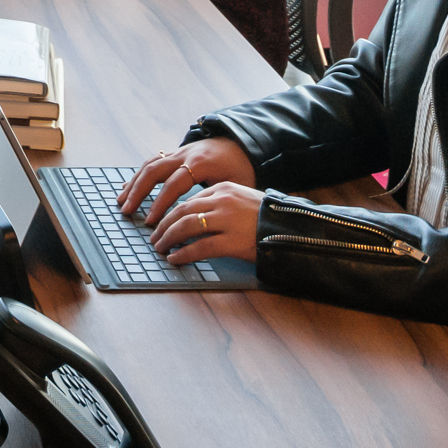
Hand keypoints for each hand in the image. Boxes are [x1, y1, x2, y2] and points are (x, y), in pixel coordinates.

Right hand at [120, 135, 255, 224]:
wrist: (243, 142)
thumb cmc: (242, 169)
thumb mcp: (236, 185)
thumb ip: (216, 201)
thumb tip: (201, 224)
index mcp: (201, 164)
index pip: (174, 184)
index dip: (160, 203)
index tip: (150, 221)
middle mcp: (186, 155)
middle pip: (154, 171)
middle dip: (138, 192)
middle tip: (127, 211)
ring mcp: (179, 152)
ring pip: (150, 165)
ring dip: (133, 183)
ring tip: (122, 202)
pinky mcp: (176, 153)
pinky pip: (153, 162)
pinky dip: (139, 175)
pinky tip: (128, 187)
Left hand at [146, 182, 263, 266]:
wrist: (292, 229)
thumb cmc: (267, 217)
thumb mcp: (243, 200)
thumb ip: (221, 204)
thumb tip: (194, 216)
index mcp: (225, 189)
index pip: (190, 200)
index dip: (172, 213)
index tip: (162, 223)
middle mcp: (224, 201)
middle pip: (183, 211)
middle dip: (164, 226)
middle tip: (154, 237)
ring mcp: (227, 221)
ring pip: (187, 227)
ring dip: (169, 238)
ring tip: (160, 248)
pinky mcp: (232, 242)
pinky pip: (200, 247)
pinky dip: (183, 254)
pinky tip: (175, 259)